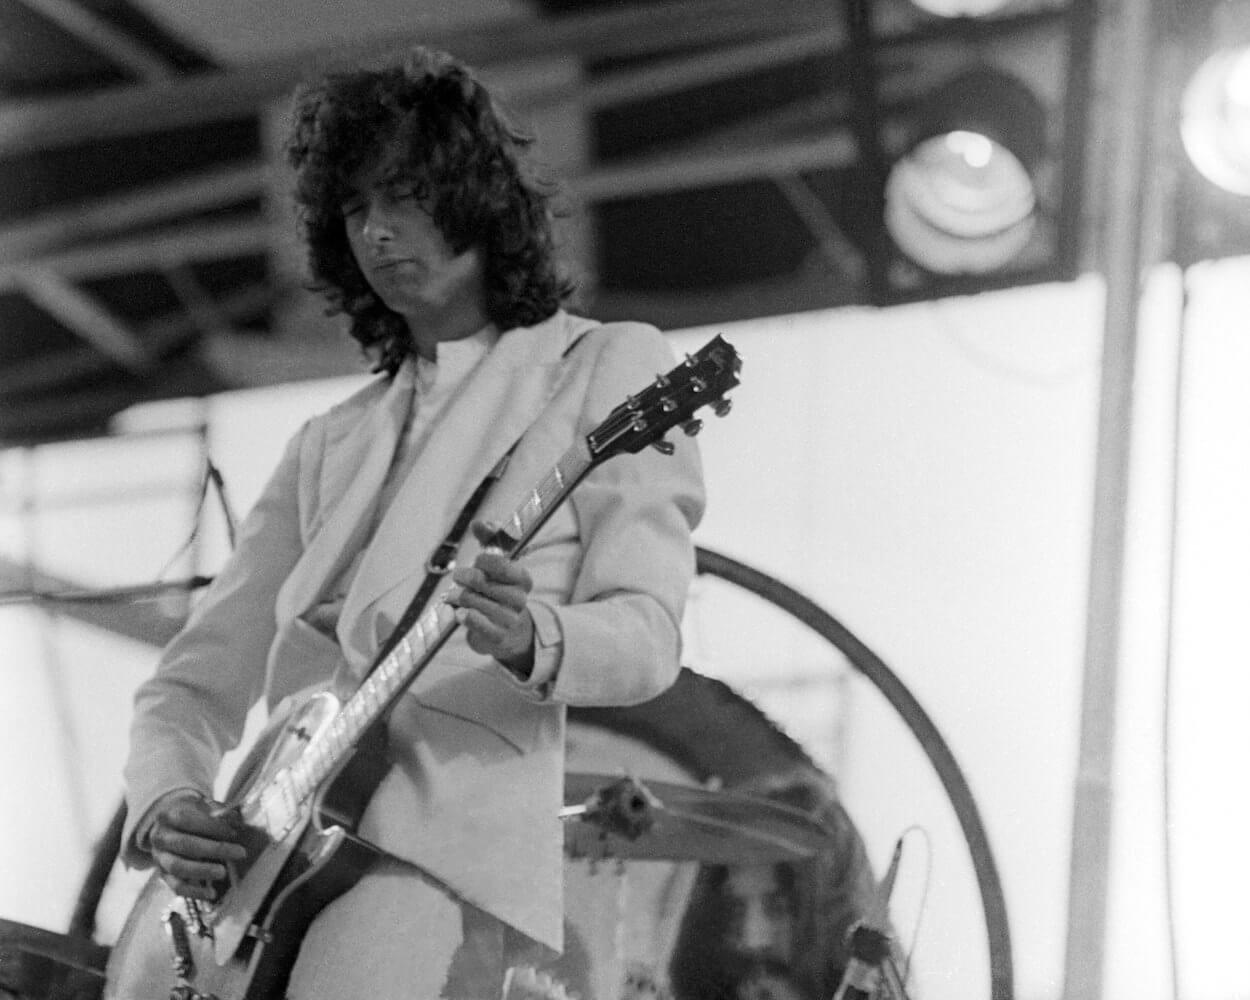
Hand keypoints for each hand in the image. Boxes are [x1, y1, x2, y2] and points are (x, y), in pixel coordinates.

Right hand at [145, 790, 246, 900]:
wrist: (170, 827)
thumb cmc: (192, 815)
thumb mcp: (203, 806)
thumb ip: (218, 811)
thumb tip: (234, 818)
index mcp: (168, 816)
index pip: (187, 821)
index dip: (211, 827)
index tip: (233, 832)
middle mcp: (160, 838)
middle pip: (185, 845)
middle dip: (214, 850)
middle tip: (239, 852)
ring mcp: (160, 858)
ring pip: (178, 867)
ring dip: (202, 871)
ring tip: (223, 872)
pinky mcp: (163, 876)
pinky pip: (176, 887)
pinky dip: (194, 892)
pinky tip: (211, 894)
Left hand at [448, 520, 534, 676]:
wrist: (509, 633)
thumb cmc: (499, 591)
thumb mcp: (498, 565)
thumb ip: (490, 540)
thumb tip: (478, 522)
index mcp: (523, 579)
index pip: (501, 564)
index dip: (483, 560)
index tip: (477, 561)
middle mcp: (519, 599)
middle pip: (481, 581)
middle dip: (464, 577)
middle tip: (458, 577)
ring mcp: (509, 619)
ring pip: (472, 600)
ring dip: (457, 596)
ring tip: (453, 596)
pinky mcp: (497, 637)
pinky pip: (475, 623)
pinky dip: (464, 616)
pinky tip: (459, 613)